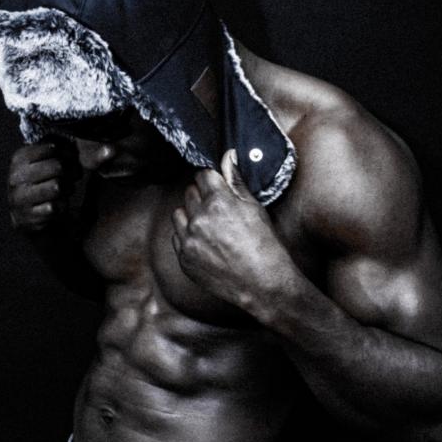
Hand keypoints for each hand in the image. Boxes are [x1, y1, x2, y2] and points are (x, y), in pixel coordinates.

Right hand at [7, 137, 81, 231]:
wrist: (35, 219)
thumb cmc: (51, 186)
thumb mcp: (62, 165)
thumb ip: (88, 155)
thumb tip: (112, 149)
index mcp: (20, 158)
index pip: (53, 147)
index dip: (68, 157)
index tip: (69, 165)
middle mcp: (15, 176)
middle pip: (57, 166)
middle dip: (69, 175)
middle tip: (68, 181)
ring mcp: (17, 198)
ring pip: (57, 186)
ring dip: (65, 192)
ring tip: (61, 193)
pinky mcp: (26, 217)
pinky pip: (55, 207)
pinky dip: (61, 208)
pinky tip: (55, 208)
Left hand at [171, 149, 294, 310]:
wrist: (262, 284)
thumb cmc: (264, 246)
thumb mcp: (255, 208)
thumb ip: (236, 182)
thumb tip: (227, 157)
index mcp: (218, 201)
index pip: (203, 175)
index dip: (211, 180)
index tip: (216, 186)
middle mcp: (199, 218)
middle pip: (190, 192)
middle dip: (202, 196)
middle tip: (217, 209)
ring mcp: (189, 240)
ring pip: (179, 214)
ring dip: (190, 215)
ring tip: (209, 227)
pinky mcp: (184, 258)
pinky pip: (177, 237)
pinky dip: (187, 237)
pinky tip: (205, 243)